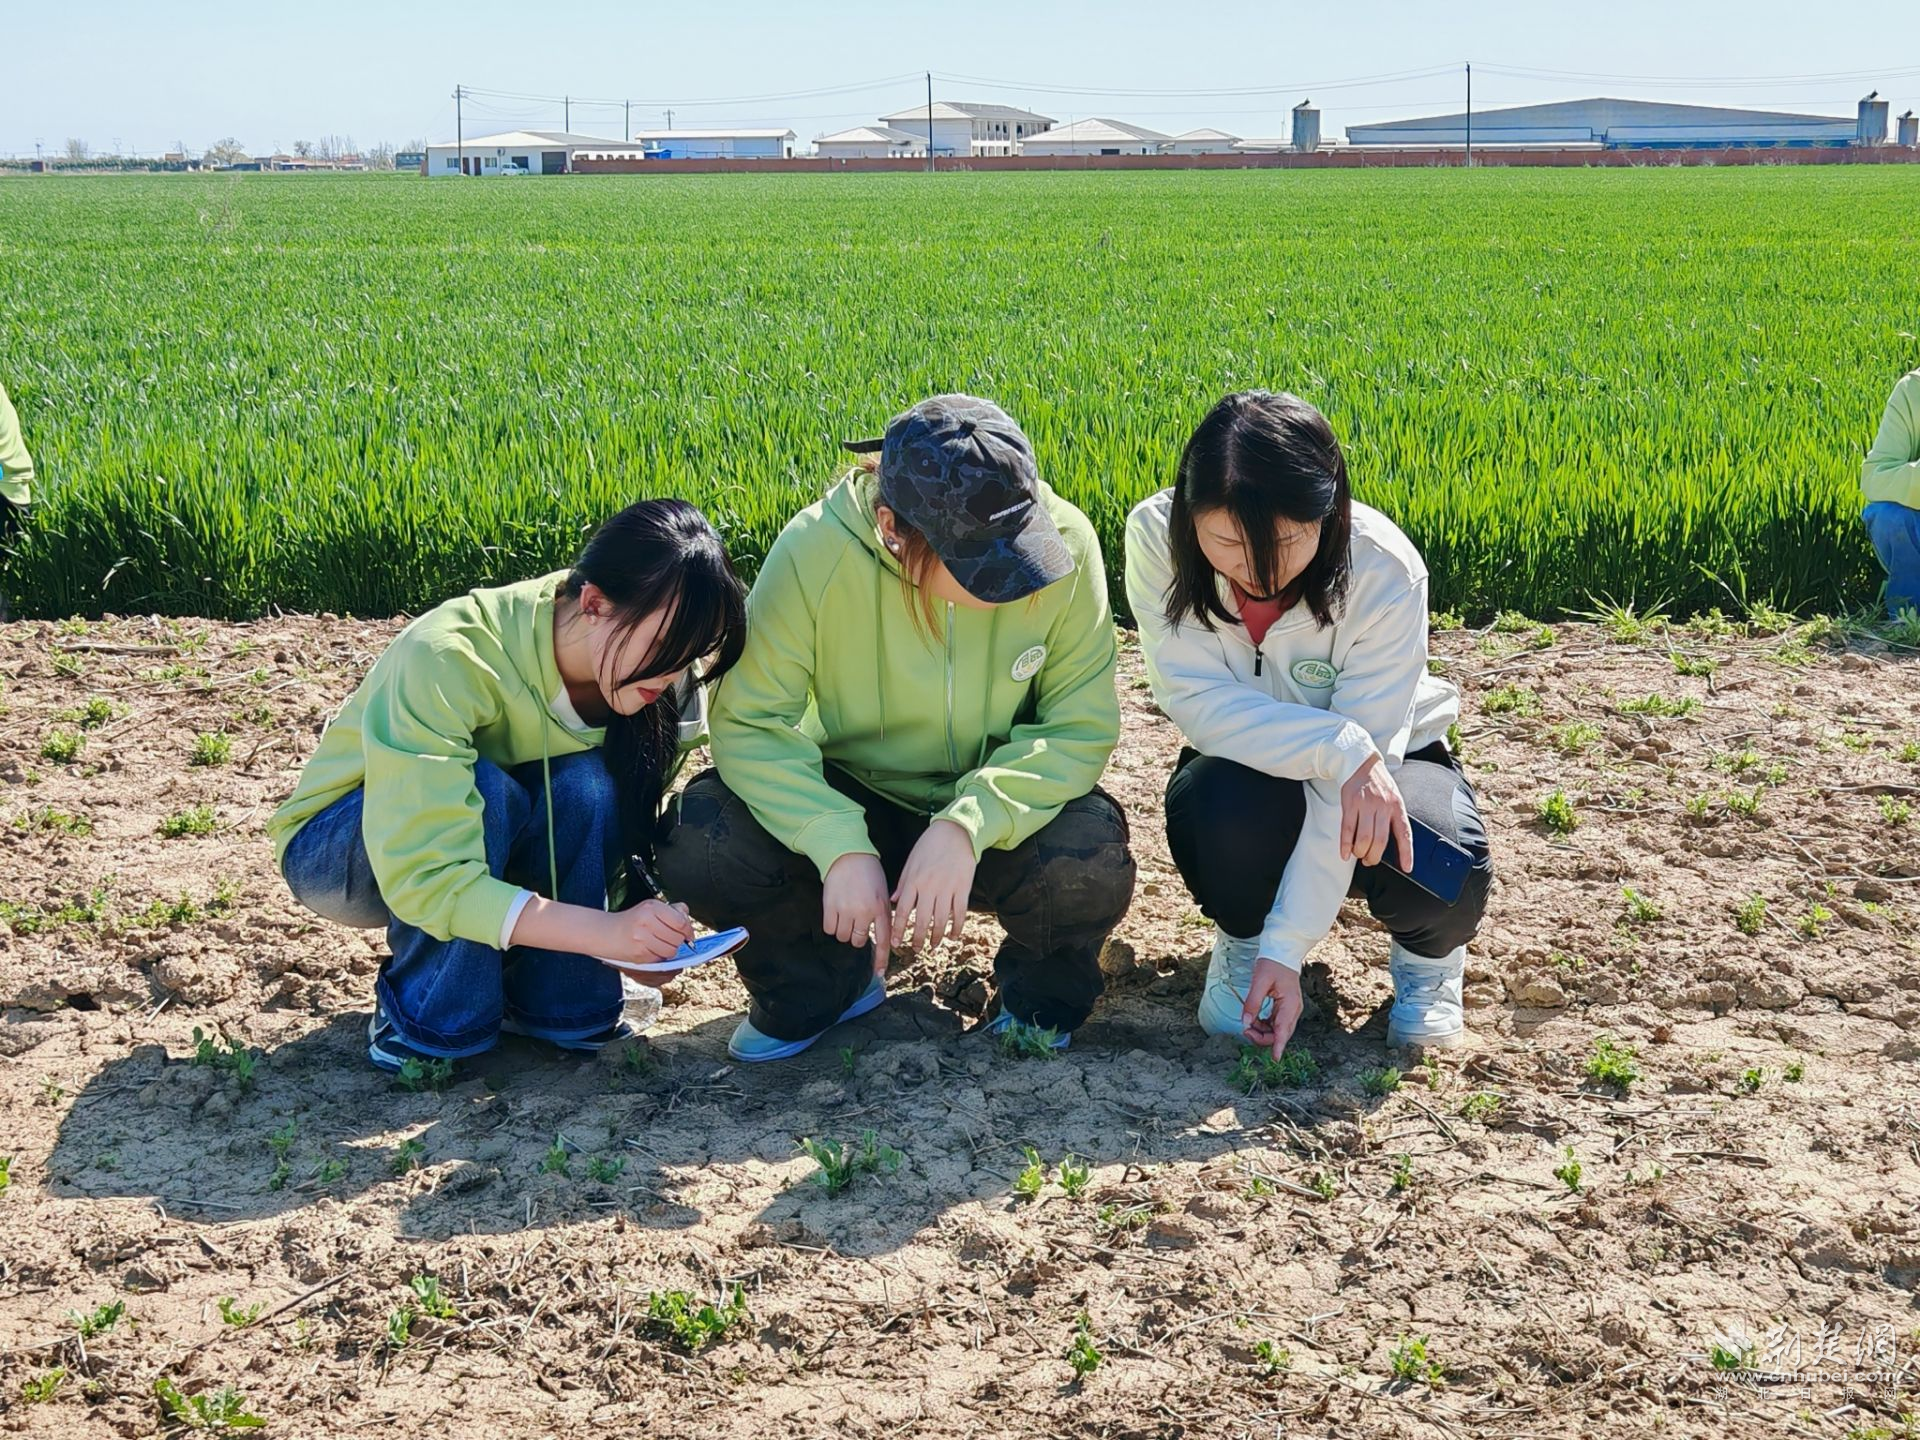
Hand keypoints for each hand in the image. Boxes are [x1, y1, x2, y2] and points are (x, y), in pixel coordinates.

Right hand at [597, 900, 693, 967]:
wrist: (605, 933)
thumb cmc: (631, 921)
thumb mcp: (650, 908)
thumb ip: (672, 910)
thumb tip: (687, 916)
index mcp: (652, 907)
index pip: (680, 921)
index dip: (688, 930)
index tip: (689, 934)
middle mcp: (646, 921)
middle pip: (677, 937)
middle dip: (679, 941)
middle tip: (671, 939)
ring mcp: (642, 938)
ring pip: (671, 950)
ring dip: (670, 950)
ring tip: (661, 944)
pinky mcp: (639, 954)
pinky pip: (660, 959)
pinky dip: (659, 957)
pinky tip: (652, 950)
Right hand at [823, 852, 892, 975]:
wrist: (848, 854)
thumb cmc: (869, 873)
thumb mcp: (883, 892)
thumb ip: (883, 913)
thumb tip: (886, 936)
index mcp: (881, 909)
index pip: (882, 940)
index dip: (880, 959)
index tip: (878, 974)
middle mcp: (864, 912)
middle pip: (858, 941)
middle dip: (857, 936)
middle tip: (856, 922)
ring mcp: (846, 909)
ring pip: (843, 937)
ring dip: (844, 930)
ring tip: (846, 914)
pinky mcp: (830, 906)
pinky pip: (829, 929)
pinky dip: (831, 925)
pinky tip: (835, 912)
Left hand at [891, 820, 975, 956]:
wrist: (955, 832)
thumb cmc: (930, 845)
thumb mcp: (911, 862)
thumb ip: (903, 883)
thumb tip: (893, 902)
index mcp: (913, 881)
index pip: (902, 911)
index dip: (898, 929)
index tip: (896, 943)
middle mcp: (929, 887)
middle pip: (921, 920)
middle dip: (917, 938)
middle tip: (916, 949)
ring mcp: (947, 889)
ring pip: (940, 920)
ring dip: (936, 936)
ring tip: (933, 945)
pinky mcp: (963, 888)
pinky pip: (959, 913)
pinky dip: (957, 927)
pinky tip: (953, 936)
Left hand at [1241, 958, 1304, 1059]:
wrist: (1283, 952)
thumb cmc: (1273, 964)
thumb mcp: (1260, 982)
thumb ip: (1252, 1003)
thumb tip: (1245, 1023)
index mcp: (1290, 1004)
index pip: (1284, 1031)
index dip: (1278, 1046)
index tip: (1274, 1059)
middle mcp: (1293, 1010)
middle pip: (1280, 1034)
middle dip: (1262, 1037)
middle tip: (1245, 1030)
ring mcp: (1290, 1010)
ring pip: (1276, 1031)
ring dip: (1261, 1032)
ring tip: (1247, 1023)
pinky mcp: (1285, 1009)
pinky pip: (1274, 1024)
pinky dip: (1263, 1025)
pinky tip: (1253, 1019)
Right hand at [1339, 753, 1411, 870]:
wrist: (1361, 764)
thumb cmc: (1379, 785)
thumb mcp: (1394, 798)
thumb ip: (1393, 818)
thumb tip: (1393, 844)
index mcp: (1397, 807)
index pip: (1404, 834)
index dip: (1406, 853)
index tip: (1407, 868)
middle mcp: (1382, 806)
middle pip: (1380, 840)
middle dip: (1374, 856)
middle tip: (1370, 861)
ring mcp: (1365, 805)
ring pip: (1363, 838)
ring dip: (1360, 852)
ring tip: (1359, 855)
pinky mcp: (1349, 804)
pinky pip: (1347, 829)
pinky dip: (1345, 845)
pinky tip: (1345, 853)